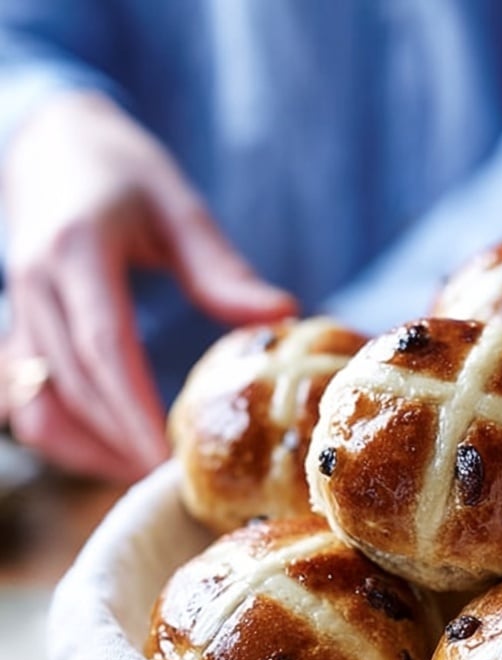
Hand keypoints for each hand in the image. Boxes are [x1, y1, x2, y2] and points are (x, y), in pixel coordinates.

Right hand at [0, 91, 297, 480]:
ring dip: (88, 449)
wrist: (49, 142)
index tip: (166, 455)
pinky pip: (26, 401)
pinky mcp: (18, 332)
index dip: (133, 407)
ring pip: (40, 402)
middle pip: (75, 384)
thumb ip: (220, 267)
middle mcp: (36, 286)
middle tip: (174, 481)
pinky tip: (108, 454)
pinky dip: (62, 436)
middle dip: (122, 440)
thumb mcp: (177, 204)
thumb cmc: (122, 171)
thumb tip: (282, 313)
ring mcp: (19, 313)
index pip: (102, 345)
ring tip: (143, 474)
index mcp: (77, 251)